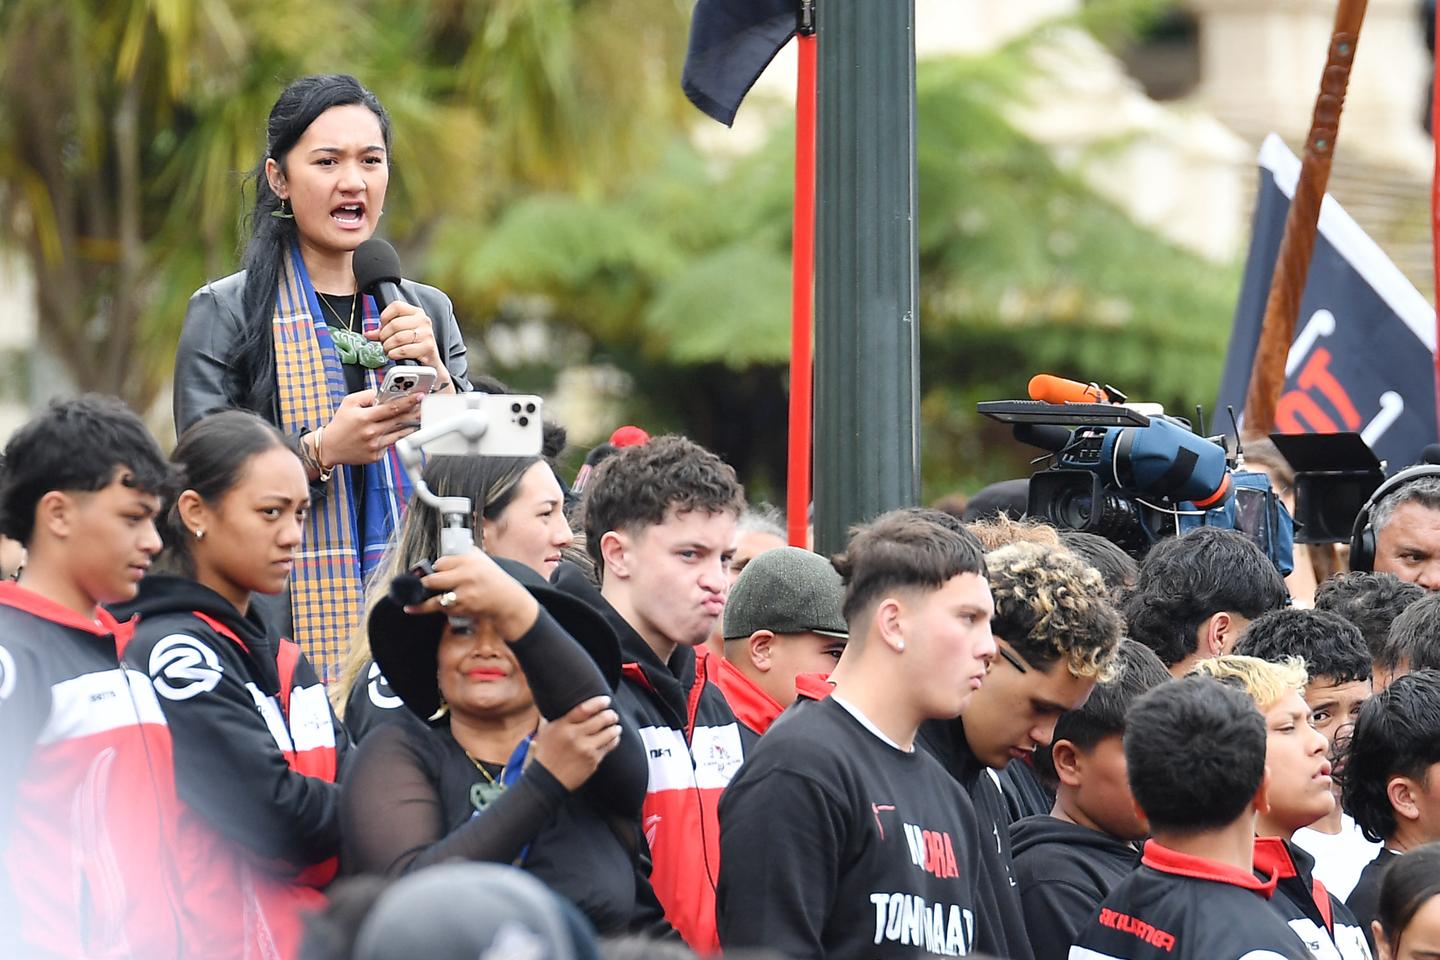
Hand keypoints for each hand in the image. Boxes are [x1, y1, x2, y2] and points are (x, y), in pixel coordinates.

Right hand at [319, 389, 421, 465]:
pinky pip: (391, 444)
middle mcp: (371, 432)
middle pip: (399, 420)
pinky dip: (396, 437)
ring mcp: (375, 445)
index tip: (419, 396)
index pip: (392, 407)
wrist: (329, 447)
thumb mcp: (349, 403)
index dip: (408, 401)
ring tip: (418, 418)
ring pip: (399, 434)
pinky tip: (401, 431)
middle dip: (414, 412)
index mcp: (365, 418)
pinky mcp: (377, 456)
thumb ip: (367, 395)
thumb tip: (383, 392)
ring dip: (411, 425)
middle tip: (424, 406)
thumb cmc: (340, 424)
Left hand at [369, 301, 442, 369]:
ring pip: (398, 338)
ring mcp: (426, 334)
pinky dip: (394, 354)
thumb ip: (384, 331)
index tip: (382, 326)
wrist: (431, 362)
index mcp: (416, 312)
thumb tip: (368, 334)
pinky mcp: (427, 347)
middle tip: (383, 342)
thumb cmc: (414, 345)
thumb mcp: (401, 333)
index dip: (385, 316)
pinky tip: (394, 354)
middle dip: (384, 335)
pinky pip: (404, 350)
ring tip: (388, 349)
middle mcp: (423, 321)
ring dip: (388, 346)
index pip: (396, 306)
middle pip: (395, 324)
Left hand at [405, 549, 539, 639]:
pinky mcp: (464, 609)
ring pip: (436, 600)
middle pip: (433, 580)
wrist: (506, 600)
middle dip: (422, 584)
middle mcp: (466, 576)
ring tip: (408, 602)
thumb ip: (462, 554)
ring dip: (420, 602)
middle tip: (413, 584)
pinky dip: (434, 608)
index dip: (433, 568)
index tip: (428, 570)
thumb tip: (442, 554)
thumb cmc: (492, 578)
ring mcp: (465, 594)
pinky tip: (416, 608)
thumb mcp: (481, 559)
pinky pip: (444, 609)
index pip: (440, 563)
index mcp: (469, 560)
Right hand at [529, 696, 621, 790]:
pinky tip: (614, 737)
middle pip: (601, 720)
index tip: (606, 700)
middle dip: (610, 715)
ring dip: (615, 727)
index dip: (598, 702)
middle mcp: (575, 737)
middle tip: (612, 713)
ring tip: (615, 725)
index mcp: (563, 726)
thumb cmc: (546, 753)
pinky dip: (614, 740)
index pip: (585, 709)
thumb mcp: (547, 730)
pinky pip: (609, 747)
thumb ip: (557, 716)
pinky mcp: (593, 762)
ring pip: (609, 733)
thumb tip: (562, 701)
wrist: (547, 780)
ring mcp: (586, 750)